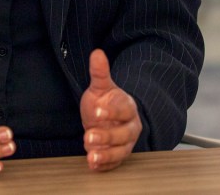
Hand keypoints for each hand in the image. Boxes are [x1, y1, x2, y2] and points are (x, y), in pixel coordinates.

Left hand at [79, 49, 141, 171]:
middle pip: (123, 134)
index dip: (111, 111)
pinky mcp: (118, 155)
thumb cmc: (105, 102)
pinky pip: (114, 163)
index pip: (123, 110)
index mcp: (128, 107)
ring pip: (120, 151)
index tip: (97, 111)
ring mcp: (125, 143)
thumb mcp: (100, 87)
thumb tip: (97, 53)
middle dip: (107, 137)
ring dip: (106, 155)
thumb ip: (99, 72)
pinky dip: (104, 165)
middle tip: (89, 136)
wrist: (108, 118)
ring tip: (91, 156)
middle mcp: (130, 127)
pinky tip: (93, 164)